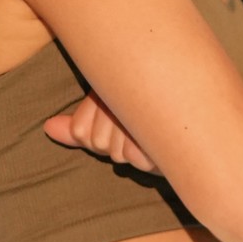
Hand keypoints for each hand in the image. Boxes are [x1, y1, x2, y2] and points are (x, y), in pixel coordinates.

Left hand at [43, 93, 158, 172]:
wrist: (195, 130)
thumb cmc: (147, 128)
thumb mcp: (109, 124)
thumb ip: (78, 127)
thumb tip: (47, 128)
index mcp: (109, 85)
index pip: (79, 130)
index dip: (95, 135)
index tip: (118, 122)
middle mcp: (125, 91)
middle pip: (97, 141)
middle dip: (114, 145)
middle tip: (136, 131)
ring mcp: (143, 110)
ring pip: (115, 150)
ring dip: (131, 151)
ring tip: (148, 136)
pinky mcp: (160, 130)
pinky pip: (135, 156)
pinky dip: (146, 156)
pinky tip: (158, 144)